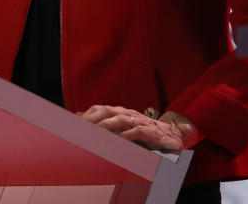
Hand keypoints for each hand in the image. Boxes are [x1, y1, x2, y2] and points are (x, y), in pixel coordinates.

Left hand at [79, 105, 200, 151]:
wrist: (172, 134)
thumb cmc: (143, 131)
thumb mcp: (123, 127)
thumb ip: (104, 124)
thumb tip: (79, 119)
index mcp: (120, 112)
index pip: (100, 109)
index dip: (88, 114)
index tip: (74, 121)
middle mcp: (129, 114)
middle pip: (108, 111)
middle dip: (94, 118)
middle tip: (82, 126)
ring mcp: (140, 122)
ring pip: (121, 120)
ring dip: (108, 125)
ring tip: (97, 131)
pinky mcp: (152, 132)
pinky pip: (139, 132)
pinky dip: (129, 135)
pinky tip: (120, 139)